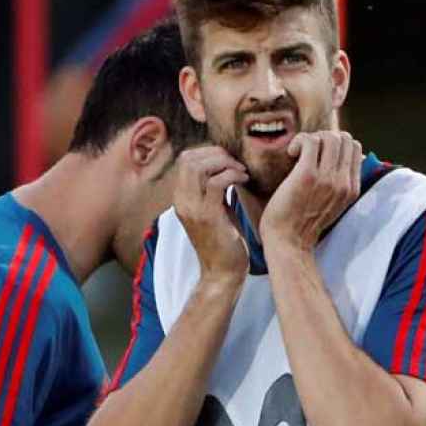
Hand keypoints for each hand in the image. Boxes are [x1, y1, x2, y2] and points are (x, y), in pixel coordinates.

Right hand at [173, 146, 250, 281]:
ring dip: (224, 163)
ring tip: (241, 171)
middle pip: (188, 158)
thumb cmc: (225, 242)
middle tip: (237, 163)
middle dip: (216, 154)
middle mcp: (182, 201)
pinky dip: (232, 175)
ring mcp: (192, 208)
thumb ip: (215, 189)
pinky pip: (216, 183)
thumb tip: (227, 166)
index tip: (229, 160)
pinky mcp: (207, 216)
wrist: (223, 273)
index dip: (208, 152)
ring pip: (199, 167)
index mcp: (181, 198)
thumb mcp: (217, 209)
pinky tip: (244, 180)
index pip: (185, 159)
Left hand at [261, 131, 361, 252]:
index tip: (319, 155)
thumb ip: (339, 185)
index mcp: (351, 189)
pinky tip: (291, 154)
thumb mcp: (332, 205)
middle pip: (345, 139)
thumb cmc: (303, 224)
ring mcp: (327, 178)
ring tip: (299, 153)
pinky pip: (310, 140)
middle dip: (325, 138)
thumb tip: (342, 160)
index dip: (336, 144)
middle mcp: (343, 182)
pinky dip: (299, 141)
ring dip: (312, 138)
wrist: (288, 242)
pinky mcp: (307, 175)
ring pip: (330, 137)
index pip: (355, 148)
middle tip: (308, 152)